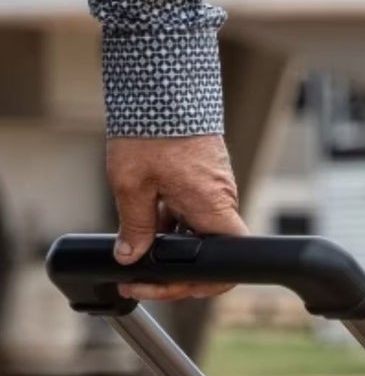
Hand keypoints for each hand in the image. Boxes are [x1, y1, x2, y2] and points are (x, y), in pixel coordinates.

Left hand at [106, 135, 248, 299]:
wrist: (165, 88)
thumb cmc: (154, 130)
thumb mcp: (132, 184)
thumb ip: (134, 226)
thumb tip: (131, 257)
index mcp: (213, 210)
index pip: (222, 267)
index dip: (195, 286)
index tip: (162, 287)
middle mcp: (222, 205)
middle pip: (206, 255)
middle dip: (172, 271)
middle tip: (138, 277)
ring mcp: (216, 193)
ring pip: (196, 236)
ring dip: (169, 246)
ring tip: (134, 247)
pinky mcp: (206, 182)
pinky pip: (193, 215)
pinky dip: (172, 224)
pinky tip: (146, 219)